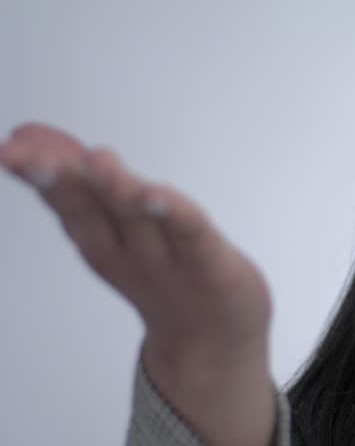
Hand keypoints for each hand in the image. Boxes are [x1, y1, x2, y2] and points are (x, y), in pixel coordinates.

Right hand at [1, 121, 277, 445]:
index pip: (67, 201)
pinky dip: (173, 215)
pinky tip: (156, 196)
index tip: (13, 145)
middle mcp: (127, 250)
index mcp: (102, 240)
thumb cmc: (166, 270)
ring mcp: (168, 259)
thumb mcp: (116, 221)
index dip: (39, 171)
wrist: (215, 340)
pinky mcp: (211, 263)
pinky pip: (191, 235)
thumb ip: (80, 179)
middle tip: (28, 154)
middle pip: (91, 211)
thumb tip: (28, 134)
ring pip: (137, 220)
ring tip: (94, 160)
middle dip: (61, 180)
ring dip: (115, 190)